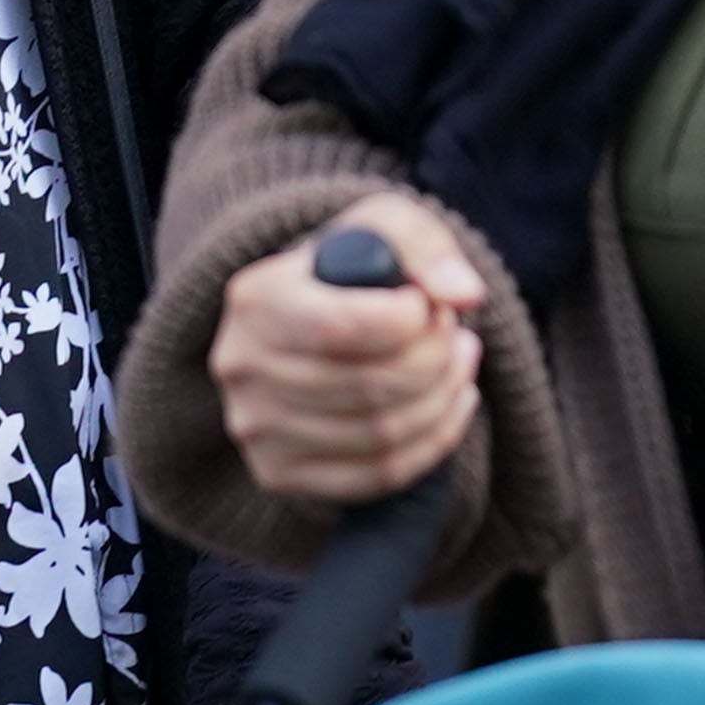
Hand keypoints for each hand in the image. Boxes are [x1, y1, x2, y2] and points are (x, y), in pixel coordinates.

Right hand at [208, 188, 487, 506]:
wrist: (308, 320)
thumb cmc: (352, 270)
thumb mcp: (385, 230)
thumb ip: (424, 248)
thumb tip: (463, 294)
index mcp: (255, 298)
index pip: (340, 326)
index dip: (410, 322)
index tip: (432, 306)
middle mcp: (241, 366)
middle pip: (368, 386)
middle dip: (435, 362)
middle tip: (457, 337)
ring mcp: (255, 427)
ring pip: (380, 434)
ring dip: (443, 400)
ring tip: (460, 364)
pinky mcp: (277, 472)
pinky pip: (377, 475)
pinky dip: (433, 443)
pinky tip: (451, 406)